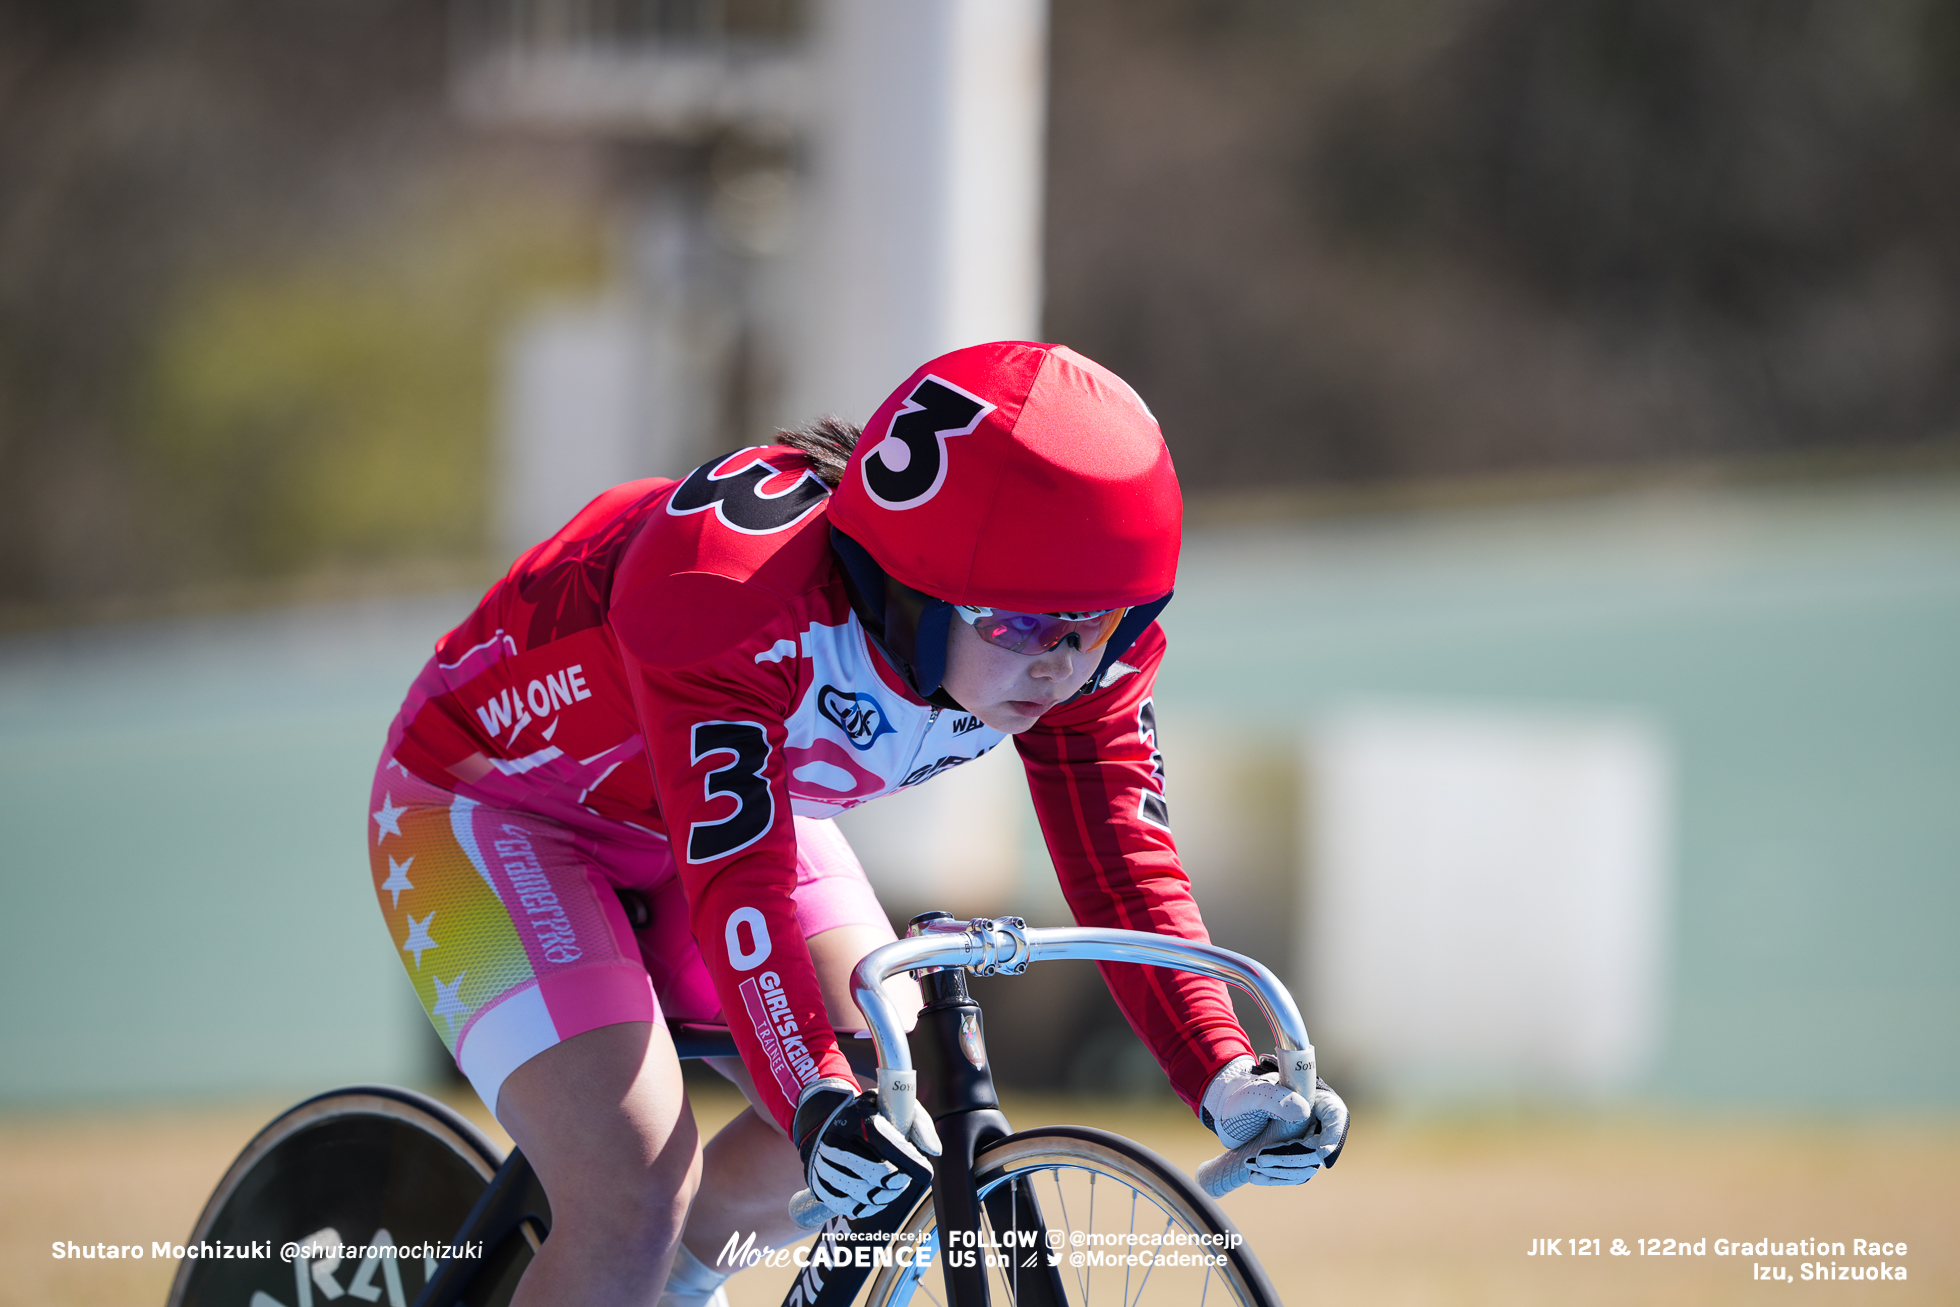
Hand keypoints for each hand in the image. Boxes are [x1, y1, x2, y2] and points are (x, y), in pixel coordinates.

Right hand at [793, 1081, 937, 1219]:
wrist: (826, 1120)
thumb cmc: (869, 1115)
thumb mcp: (895, 1105)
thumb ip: (919, 1124)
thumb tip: (934, 1151)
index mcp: (858, 1119)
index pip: (888, 1145)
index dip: (911, 1163)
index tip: (926, 1174)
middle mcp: (837, 1143)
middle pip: (880, 1175)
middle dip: (900, 1181)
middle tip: (905, 1176)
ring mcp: (825, 1167)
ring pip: (867, 1195)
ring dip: (888, 1195)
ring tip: (893, 1186)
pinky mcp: (821, 1187)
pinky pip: (853, 1207)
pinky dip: (871, 1207)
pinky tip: (877, 1195)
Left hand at [1200, 1055, 1348, 1185]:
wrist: (1231, 1110)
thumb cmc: (1246, 1095)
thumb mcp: (1256, 1093)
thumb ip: (1275, 1098)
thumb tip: (1303, 1112)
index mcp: (1315, 1097)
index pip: (1335, 1116)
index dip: (1333, 1137)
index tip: (1322, 1154)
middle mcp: (1318, 1121)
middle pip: (1319, 1146)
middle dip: (1291, 1157)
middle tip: (1261, 1159)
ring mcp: (1309, 1141)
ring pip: (1307, 1165)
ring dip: (1280, 1170)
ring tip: (1251, 1165)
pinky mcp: (1298, 1158)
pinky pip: (1295, 1174)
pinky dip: (1275, 1176)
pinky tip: (1255, 1176)